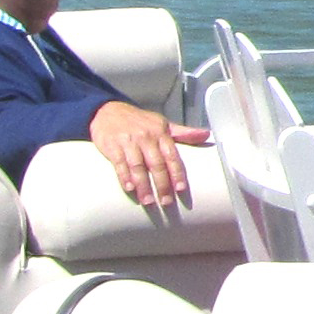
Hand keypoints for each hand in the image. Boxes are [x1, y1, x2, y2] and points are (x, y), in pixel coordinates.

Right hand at [91, 100, 211, 207]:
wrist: (107, 111)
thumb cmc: (139, 121)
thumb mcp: (161, 123)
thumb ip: (182, 133)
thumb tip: (205, 135)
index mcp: (160, 133)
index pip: (172, 156)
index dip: (177, 173)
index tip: (181, 189)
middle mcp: (146, 137)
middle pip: (156, 164)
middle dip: (162, 184)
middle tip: (166, 201)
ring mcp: (129, 142)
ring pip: (138, 166)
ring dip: (143, 185)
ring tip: (149, 201)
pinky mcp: (112, 146)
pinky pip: (119, 163)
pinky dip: (124, 176)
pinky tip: (129, 188)